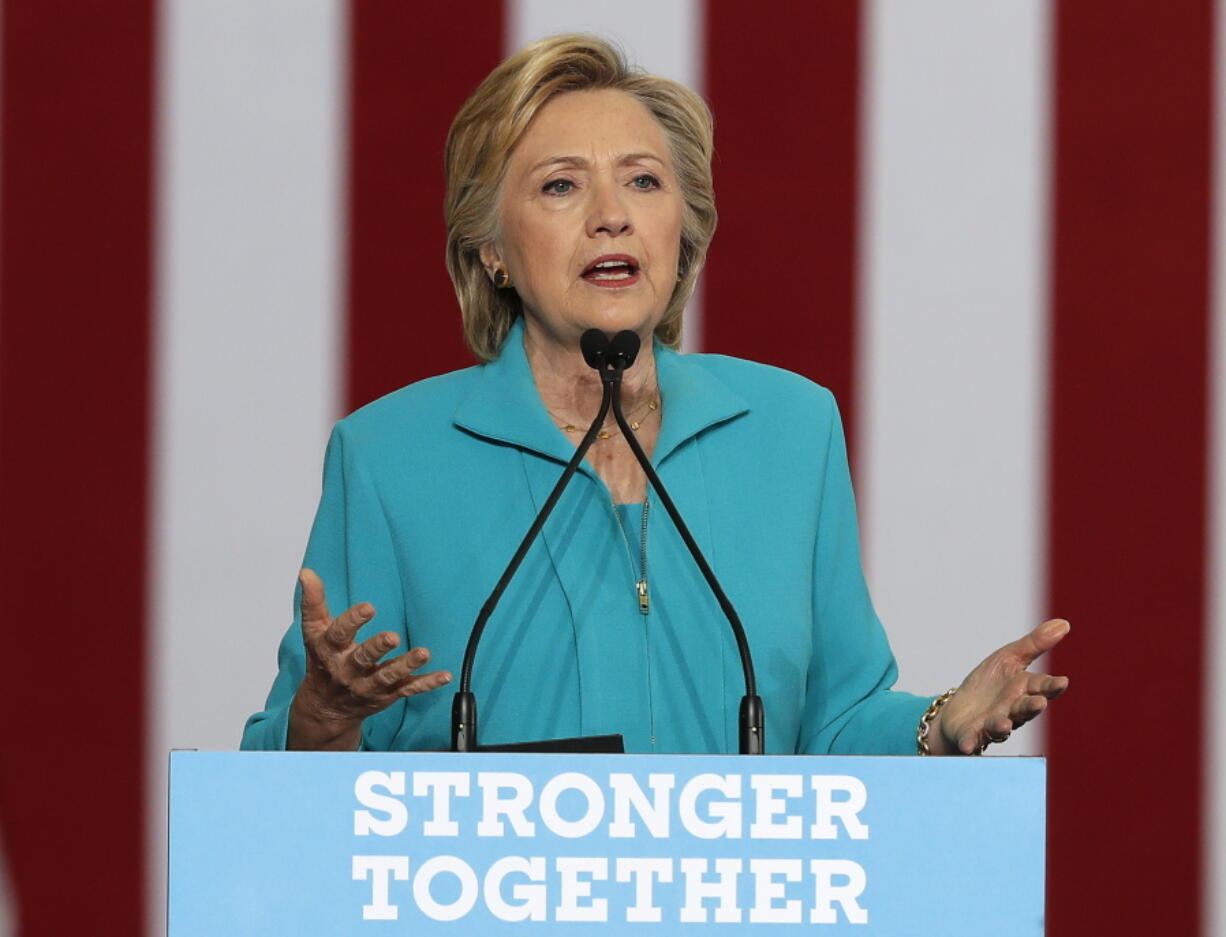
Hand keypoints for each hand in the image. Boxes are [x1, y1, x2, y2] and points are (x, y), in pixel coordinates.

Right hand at [288, 568, 451, 749]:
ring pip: (387, 676)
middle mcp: (347, 670)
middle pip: (362, 658)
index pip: (338, 634)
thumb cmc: (322, 661)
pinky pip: (408, 689)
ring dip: (406, 665)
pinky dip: (426, 684)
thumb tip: (307, 572)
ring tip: (423, 653)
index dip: (352, 621)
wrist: (325, 707)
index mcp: (330, 650)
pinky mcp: (387, 695)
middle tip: (392, 636)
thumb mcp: (314, 631)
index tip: (368, 608)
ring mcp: (368, 685)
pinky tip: (443, 676)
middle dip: (377, 648)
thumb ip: (313, 602)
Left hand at [928, 619, 1069, 755]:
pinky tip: (966, 744)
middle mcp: (1011, 710)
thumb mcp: (1009, 658)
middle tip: (1039, 703)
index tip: (1062, 682)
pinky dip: (969, 742)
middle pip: (1024, 709)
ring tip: (1004, 723)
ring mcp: (992, 724)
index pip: (1040, 687)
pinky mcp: (971, 735)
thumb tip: (1064, 623)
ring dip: (1003, 725)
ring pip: (1001, 726)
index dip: (1051, 686)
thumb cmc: (989, 684)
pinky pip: (971, 740)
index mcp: (1023, 690)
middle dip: (1031, 706)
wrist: (959, 709)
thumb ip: (1035, 644)